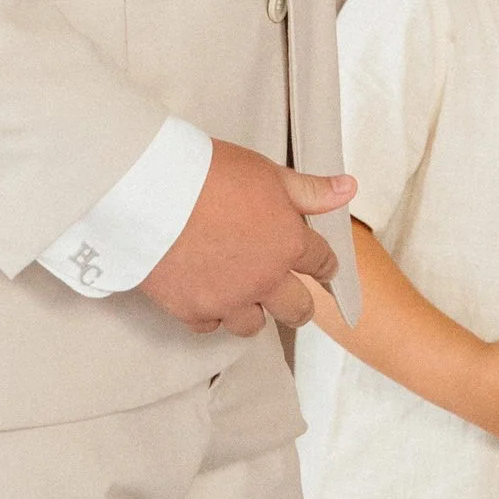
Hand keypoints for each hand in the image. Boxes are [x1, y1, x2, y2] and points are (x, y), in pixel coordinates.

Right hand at [141, 138, 354, 337]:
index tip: (320, 266)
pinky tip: (206, 294)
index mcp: (288, 243)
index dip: (323, 264)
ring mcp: (229, 299)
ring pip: (254, 325)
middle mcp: (265, 279)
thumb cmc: (207, 173)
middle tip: (288, 295)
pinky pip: (211, 325)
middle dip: (297, 302)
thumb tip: (348, 189)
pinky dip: (211, 313)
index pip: (322, 263)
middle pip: (297, 309)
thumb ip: (309, 190)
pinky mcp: (193, 311)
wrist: (150, 191)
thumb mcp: (266, 173)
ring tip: (244, 295)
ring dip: (253, 311)